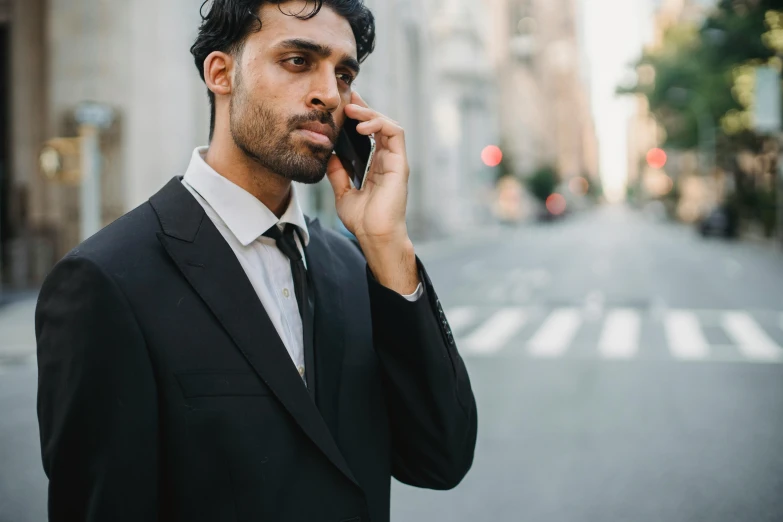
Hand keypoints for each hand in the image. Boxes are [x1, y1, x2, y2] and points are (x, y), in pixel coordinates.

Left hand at [326, 92, 418, 294]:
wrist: (374, 235)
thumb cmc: (363, 220)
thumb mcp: (343, 193)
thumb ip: (338, 173)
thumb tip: (330, 155)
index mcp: (376, 165)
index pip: (370, 133)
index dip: (359, 116)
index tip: (344, 105)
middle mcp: (388, 160)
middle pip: (379, 124)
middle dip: (364, 108)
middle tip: (347, 99)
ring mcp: (395, 161)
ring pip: (388, 124)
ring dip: (370, 113)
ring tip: (352, 109)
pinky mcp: (400, 163)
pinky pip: (395, 133)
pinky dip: (380, 124)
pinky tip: (362, 126)